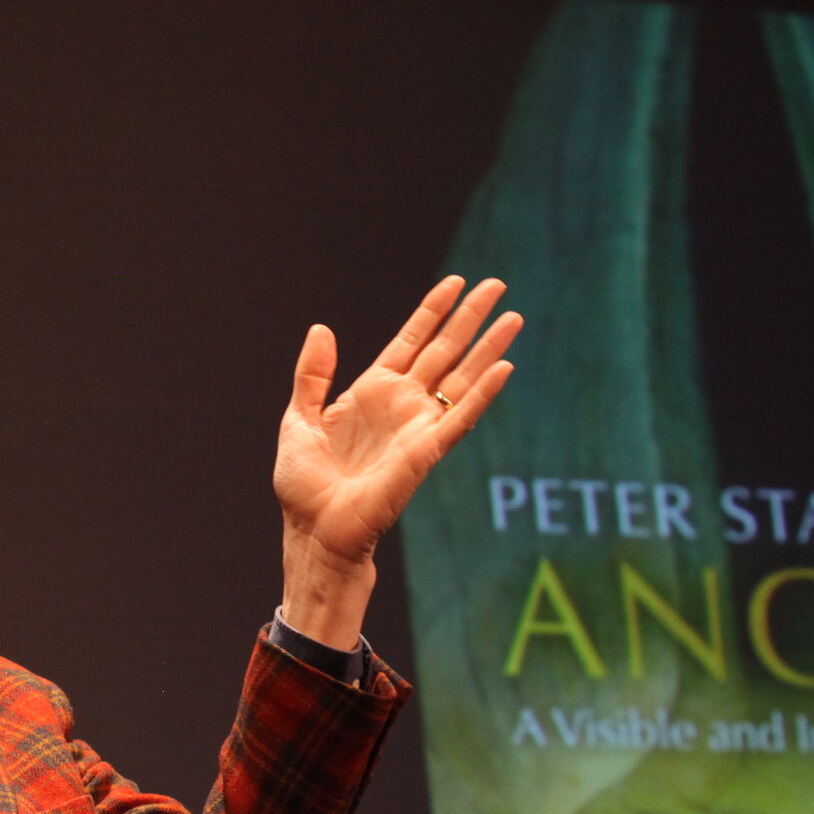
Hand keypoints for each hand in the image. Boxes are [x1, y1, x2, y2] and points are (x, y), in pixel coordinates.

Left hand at [275, 276, 521, 645]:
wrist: (314, 530)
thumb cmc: (304, 486)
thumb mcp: (299, 418)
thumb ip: (312, 374)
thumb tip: (322, 327)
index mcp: (371, 393)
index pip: (411, 341)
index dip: (432, 311)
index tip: (455, 282)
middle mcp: (402, 404)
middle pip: (445, 351)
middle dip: (470, 317)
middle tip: (497, 285)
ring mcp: (418, 426)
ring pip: (461, 377)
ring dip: (488, 347)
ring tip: (513, 316)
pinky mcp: (427, 450)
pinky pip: (461, 416)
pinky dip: (484, 392)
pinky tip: (505, 367)